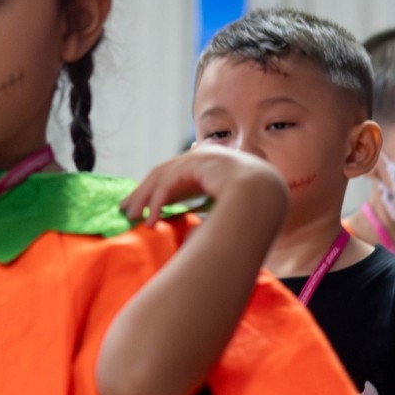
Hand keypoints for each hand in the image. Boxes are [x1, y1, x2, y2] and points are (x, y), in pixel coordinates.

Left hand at [122, 145, 288, 231]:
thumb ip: (213, 216)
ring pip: (163, 176)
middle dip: (144, 192)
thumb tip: (195, 238)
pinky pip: (169, 183)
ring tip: (131, 217)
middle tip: (125, 208)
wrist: (269, 200)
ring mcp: (203, 156)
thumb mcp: (230, 212)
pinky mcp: (197, 162)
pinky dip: (156, 203)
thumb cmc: (256, 215)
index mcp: (216, 166)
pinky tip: (149, 221)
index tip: (144, 206)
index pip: (181, 175)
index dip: (160, 191)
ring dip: (144, 198)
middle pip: (166, 173)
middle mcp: (208, 157)